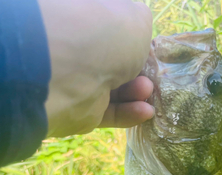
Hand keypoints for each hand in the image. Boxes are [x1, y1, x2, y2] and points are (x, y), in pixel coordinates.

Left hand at [38, 0, 152, 136]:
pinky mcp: (79, 109)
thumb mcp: (135, 18)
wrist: (72, 72)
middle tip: (148, 72)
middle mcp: (75, 47)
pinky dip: (127, 112)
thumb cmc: (105, 34)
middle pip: (111, 60)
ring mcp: (75, 80)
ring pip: (111, 87)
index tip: (145, 44)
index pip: (106, 26)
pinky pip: (108, 111)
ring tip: (146, 90)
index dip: (127, 34)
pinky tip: (145, 112)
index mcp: (80, 16)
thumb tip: (135, 33)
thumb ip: (139, 25)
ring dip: (134, 90)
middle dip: (134, 67)